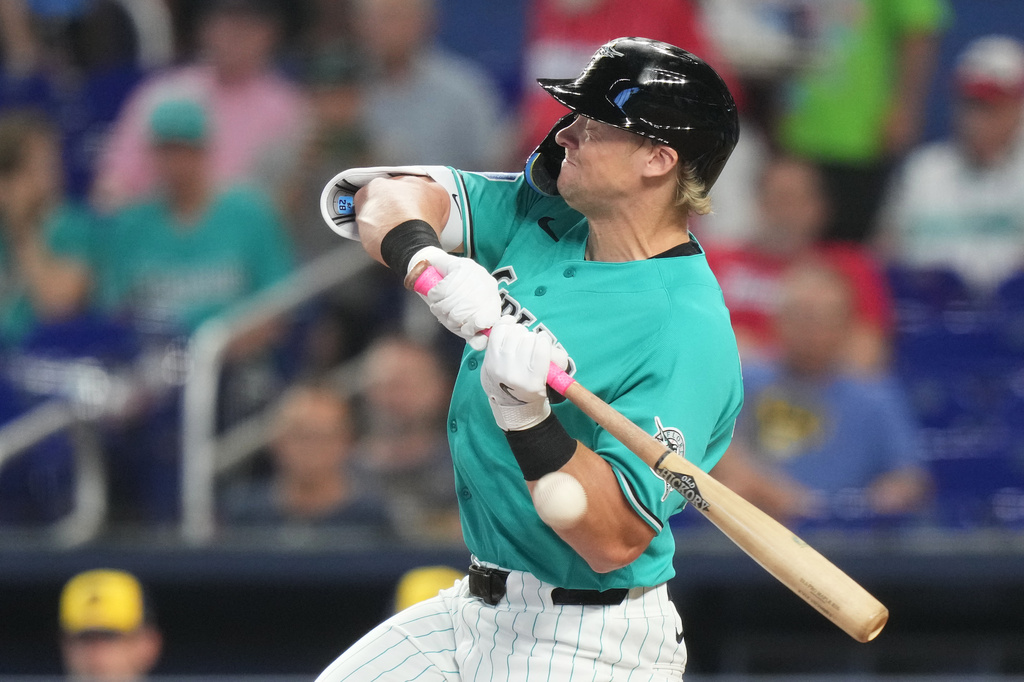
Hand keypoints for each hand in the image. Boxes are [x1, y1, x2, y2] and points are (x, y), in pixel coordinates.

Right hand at [410, 246, 499, 350]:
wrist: (435, 271)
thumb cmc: (451, 300)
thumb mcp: (463, 321)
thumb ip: (472, 335)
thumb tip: (480, 345)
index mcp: (492, 301)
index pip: (487, 321)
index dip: (471, 329)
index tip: (463, 328)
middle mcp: (488, 286)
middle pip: (466, 314)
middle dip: (452, 319)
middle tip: (448, 315)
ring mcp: (476, 274)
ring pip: (452, 303)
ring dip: (440, 308)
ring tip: (440, 305)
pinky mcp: (461, 265)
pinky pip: (442, 291)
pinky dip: (434, 297)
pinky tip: (436, 294)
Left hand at [480, 316, 568, 430]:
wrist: (507, 398)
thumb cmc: (532, 383)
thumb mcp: (551, 378)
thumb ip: (558, 359)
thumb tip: (546, 341)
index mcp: (533, 381)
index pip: (542, 348)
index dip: (544, 340)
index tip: (543, 341)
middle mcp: (515, 374)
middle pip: (528, 338)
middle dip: (532, 337)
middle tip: (530, 343)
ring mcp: (500, 365)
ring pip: (515, 333)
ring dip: (520, 331)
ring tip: (521, 339)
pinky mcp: (490, 357)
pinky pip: (498, 331)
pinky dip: (506, 324)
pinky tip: (510, 326)